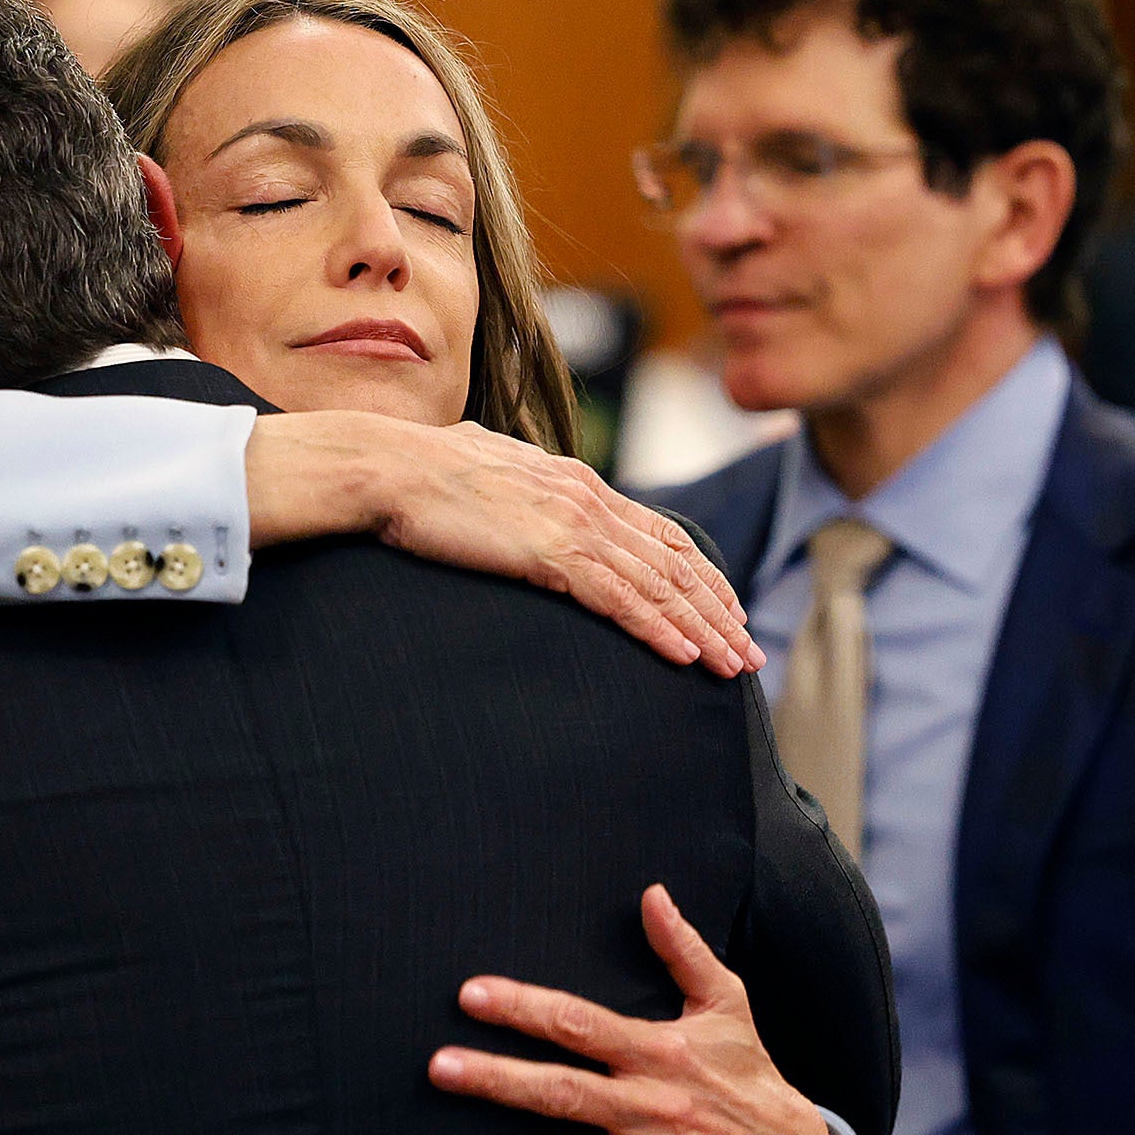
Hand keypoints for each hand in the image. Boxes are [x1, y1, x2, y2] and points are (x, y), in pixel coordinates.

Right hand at [248, 411, 761, 675]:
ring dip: (703, 629)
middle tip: (748, 652)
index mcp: (577, 482)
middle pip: (676, 563)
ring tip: (732, 666)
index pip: (662, 535)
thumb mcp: (489, 476)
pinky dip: (658, 628)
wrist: (385, 468)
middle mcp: (588, 498)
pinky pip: (621, 598)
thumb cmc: (420, 476)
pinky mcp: (549, 551)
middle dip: (719, 612)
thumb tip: (519, 506)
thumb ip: (522, 493)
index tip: (727, 610)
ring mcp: (573, 523)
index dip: (703, 577)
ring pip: (660, 585)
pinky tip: (684, 656)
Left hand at [427, 885, 830, 1134]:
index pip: (581, 1023)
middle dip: (500, 1081)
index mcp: (658, 1051)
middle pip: (565, 1093)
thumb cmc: (749, 1072)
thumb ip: (683, 949)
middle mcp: (652, 1106)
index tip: (471, 995)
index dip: (526, 1007)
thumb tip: (651, 892)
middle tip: (440, 1070)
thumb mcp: (727, 1003)